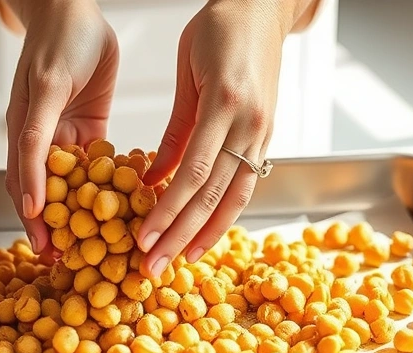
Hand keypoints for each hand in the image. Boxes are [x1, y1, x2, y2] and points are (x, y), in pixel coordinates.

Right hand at [3, 0, 118, 258]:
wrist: (73, 9)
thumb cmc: (57, 42)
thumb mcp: (45, 88)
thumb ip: (36, 138)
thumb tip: (29, 192)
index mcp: (25, 135)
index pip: (26, 189)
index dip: (34, 222)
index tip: (46, 251)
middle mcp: (44, 143)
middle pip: (48, 197)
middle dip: (58, 230)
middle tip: (69, 263)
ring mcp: (68, 139)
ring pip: (74, 189)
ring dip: (83, 219)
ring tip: (95, 250)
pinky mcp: (91, 132)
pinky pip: (99, 170)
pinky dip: (108, 192)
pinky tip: (124, 213)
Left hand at [138, 0, 308, 277]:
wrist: (265, 8)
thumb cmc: (220, 29)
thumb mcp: (187, 74)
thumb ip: (175, 130)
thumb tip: (151, 180)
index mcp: (226, 104)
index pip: (193, 173)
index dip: (168, 212)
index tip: (144, 239)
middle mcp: (251, 124)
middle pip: (213, 195)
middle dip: (181, 235)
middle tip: (154, 266)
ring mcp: (265, 133)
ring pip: (237, 197)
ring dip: (207, 235)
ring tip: (181, 261)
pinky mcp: (268, 137)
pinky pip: (246, 184)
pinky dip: (226, 213)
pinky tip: (206, 234)